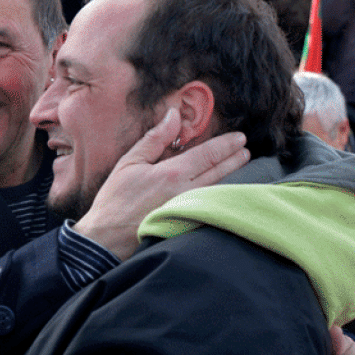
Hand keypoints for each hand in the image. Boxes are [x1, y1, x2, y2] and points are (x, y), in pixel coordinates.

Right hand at [74, 108, 248, 260]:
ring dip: (234, 176)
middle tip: (246, 150)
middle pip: (220, 171)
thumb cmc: (115, 200)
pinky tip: (227, 189)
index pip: (209, 154)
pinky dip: (222, 194)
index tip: (240, 138)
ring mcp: (190, 211)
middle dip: (235, 159)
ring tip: (243, 166)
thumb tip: (174, 116)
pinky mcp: (189, 225)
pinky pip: (212, 205)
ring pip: (219, 189)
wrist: (107, 238)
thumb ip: (155, 139)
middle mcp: (187, 192)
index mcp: (173, 173)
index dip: (226, 145)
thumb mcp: (130, 163)